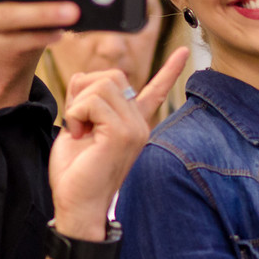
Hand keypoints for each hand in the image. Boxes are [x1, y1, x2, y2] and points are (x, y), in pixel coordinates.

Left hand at [48, 47, 189, 238]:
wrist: (77, 205)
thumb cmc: (75, 174)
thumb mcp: (79, 127)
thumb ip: (87, 101)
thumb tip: (83, 77)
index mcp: (132, 122)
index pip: (156, 90)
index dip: (169, 70)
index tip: (184, 53)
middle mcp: (139, 123)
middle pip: (112, 75)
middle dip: (84, 90)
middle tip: (78, 122)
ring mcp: (134, 127)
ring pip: (101, 83)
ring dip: (78, 104)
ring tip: (79, 131)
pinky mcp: (122, 133)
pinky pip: (93, 100)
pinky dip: (76, 113)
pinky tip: (78, 134)